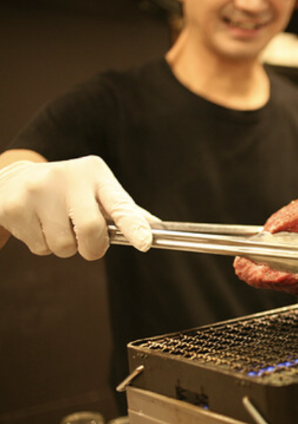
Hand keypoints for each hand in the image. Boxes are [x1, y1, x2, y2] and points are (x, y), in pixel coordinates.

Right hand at [0, 155, 154, 259]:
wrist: (14, 179)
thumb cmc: (69, 191)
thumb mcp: (97, 191)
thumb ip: (124, 210)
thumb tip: (157, 228)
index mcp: (95, 174)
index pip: (119, 203)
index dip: (133, 226)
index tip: (145, 243)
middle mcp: (67, 178)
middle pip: (91, 232)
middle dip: (92, 247)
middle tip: (87, 242)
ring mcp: (38, 191)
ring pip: (64, 246)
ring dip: (65, 247)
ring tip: (55, 224)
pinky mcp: (13, 207)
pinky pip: (40, 248)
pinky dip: (42, 245)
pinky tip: (37, 223)